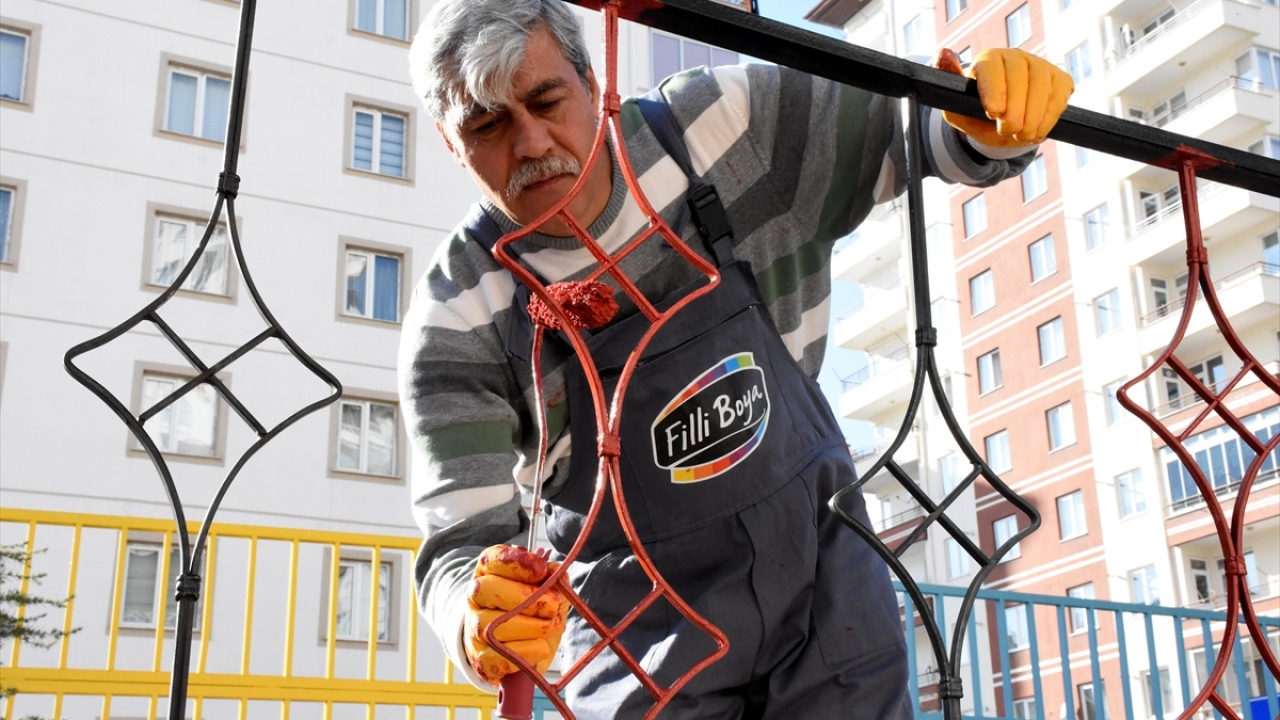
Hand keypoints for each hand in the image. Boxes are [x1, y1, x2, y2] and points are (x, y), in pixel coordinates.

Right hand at [463, 545, 568, 683]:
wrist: (511, 645)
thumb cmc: (530, 610)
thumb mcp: (545, 589)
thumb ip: (553, 579)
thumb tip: (556, 571)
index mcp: (488, 571)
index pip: (494, 559)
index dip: (518, 563)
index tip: (541, 569)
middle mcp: (475, 597)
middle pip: (490, 589)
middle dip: (529, 597)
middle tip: (555, 604)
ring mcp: (474, 628)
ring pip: (495, 625)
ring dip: (533, 626)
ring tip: (554, 626)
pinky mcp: (481, 658)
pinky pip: (499, 656)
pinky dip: (526, 652)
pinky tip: (542, 646)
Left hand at [935, 47, 1073, 147]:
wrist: (1004, 125)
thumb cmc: (978, 115)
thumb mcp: (958, 108)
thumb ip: (948, 88)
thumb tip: (944, 54)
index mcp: (989, 59)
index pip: (993, 67)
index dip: (995, 89)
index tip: (993, 113)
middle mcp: (1016, 57)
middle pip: (1020, 76)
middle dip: (1015, 107)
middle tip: (1007, 131)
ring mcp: (1040, 66)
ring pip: (1042, 85)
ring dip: (1033, 116)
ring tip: (1022, 136)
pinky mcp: (1060, 80)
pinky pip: (1058, 96)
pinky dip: (1048, 118)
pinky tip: (1036, 133)